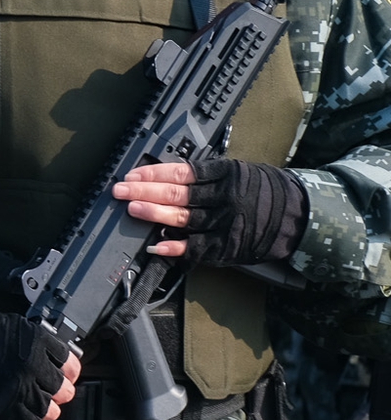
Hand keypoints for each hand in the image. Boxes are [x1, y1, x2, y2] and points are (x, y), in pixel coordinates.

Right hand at [0, 307, 81, 419]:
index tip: (66, 373)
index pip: (69, 362)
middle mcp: (32, 368)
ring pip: (51, 410)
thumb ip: (37, 340)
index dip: (68, 369)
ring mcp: (19, 393)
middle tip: (53, 391)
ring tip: (38, 405)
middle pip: (63, 389)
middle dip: (60, 390)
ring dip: (48, 409)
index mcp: (36, 343)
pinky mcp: (4, 413)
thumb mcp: (13, 325)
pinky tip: (27, 417)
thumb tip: (53, 355)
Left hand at [114, 158, 307, 262]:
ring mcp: (225, 223)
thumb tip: (164, 176)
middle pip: (177, 194)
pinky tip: (155, 245)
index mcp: (225, 174)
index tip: (131, 174)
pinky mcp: (227, 246)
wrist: (298, 216)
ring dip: (154, 214)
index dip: (153, 173)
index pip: (182, 172)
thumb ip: (206, 175)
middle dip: (144, 192)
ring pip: (183, 218)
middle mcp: (223, 198)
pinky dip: (174, 247)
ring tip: (132, 209)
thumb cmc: (262, 190)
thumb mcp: (238, 171)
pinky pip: (196, 248)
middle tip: (120, 190)